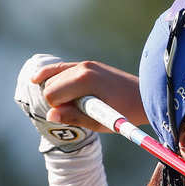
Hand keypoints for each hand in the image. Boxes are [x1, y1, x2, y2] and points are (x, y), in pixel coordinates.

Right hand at [31, 59, 146, 130]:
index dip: (58, 109)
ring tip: (70, 102)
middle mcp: (83, 67)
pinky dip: (54, 77)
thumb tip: (50, 116)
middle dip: (56, 99)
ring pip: (53, 75)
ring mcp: (86, 64)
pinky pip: (62, 69)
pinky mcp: (88, 65)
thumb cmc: (125, 112)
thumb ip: (74, 117)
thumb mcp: (100, 121)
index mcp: (84, 79)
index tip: (74, 115)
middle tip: (77, 110)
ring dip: (56, 89)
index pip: (52, 94)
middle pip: (50, 84)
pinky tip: (38, 79)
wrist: (146, 97)